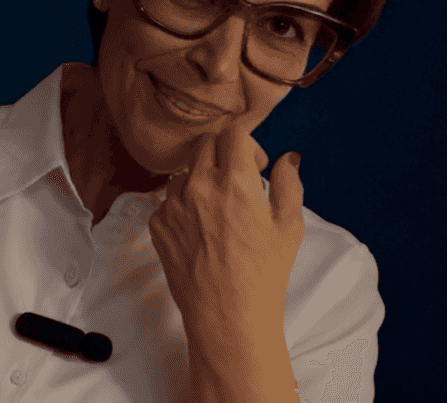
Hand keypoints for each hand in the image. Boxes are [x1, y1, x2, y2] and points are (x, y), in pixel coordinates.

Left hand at [147, 124, 304, 352]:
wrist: (228, 314)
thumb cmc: (264, 273)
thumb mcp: (289, 225)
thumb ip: (288, 183)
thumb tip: (287, 158)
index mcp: (234, 180)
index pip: (233, 132)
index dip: (247, 139)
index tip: (254, 160)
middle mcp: (198, 186)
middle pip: (204, 145)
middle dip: (222, 153)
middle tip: (237, 179)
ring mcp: (173, 205)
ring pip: (183, 172)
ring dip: (200, 178)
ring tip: (218, 208)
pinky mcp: (158, 224)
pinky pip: (168, 200)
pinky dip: (183, 205)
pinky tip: (201, 229)